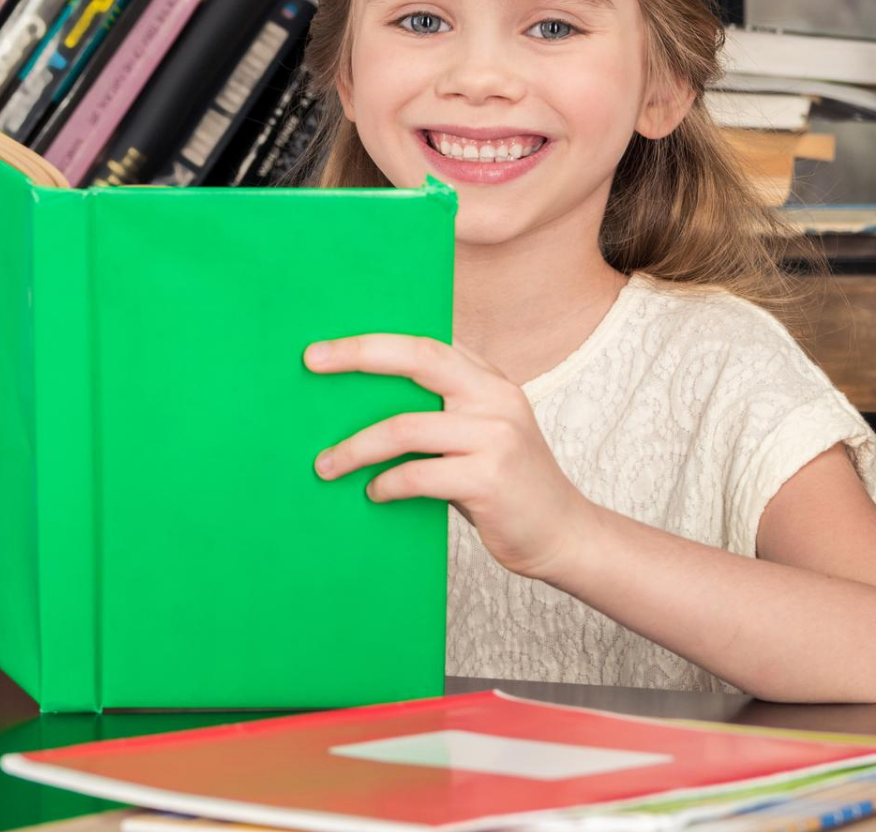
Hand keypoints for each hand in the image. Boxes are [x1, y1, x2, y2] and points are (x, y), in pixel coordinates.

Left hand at [305, 335, 601, 581]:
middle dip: (359, 355)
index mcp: (490, 380)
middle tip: (312, 362)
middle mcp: (496, 397)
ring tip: (326, 466)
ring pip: (405, 427)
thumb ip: (442, 411)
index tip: (325, 348)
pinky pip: (418, 475)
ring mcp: (497, 435)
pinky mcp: (490, 477)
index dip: (374, 341)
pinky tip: (374, 494)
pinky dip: (386, 485)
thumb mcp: (483, 434)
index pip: (427, 344)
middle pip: (419, 359)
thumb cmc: (506, 486)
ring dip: (356, 448)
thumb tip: (360, 406)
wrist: (563, 534)